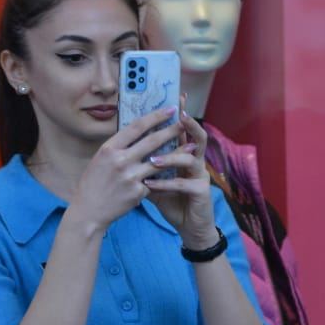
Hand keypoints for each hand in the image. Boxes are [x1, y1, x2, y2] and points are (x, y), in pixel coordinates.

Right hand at [63, 109, 185, 235]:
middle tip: (185, 122)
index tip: (170, 109)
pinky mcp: (138, 192)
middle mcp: (120, 160)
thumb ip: (118, 147)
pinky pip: (156, 181)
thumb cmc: (94, 183)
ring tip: (192, 146)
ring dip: (178, 153)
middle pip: (152, 141)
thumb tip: (138, 131)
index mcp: (109, 148)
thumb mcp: (101, 159)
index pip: (136, 127)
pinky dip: (165, 177)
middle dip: (171, 130)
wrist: (89, 211)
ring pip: (160, 161)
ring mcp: (130, 177)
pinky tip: (177, 172)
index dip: (155, 116)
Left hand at [144, 104, 218, 250]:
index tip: (177, 99)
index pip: (184, 131)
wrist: (189, 226)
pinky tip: (150, 185)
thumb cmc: (172, 201)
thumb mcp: (155, 180)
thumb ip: (145, 165)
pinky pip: (183, 183)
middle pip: (197, 137)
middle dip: (187, 125)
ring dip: (169, 158)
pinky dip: (165, 184)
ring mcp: (201, 176)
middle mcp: (197, 162)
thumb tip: (123, 150)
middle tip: (178, 114)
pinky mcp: (201, 192)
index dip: (183, 115)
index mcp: (186, 156)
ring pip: (189, 159)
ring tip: (152, 160)